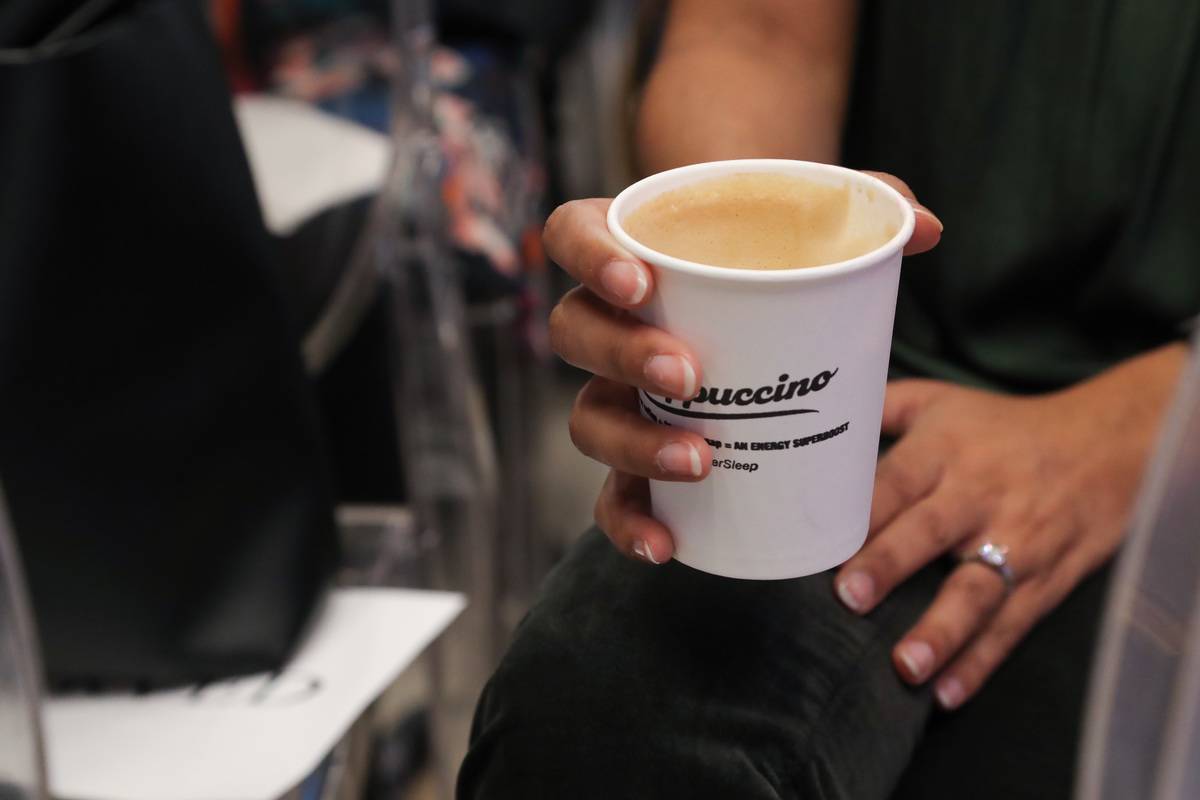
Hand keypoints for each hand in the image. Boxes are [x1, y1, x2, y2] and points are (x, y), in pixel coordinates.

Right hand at [545, 172, 942, 564]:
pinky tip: (666, 544)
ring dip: (633, 444)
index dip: (590, 257)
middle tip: (691, 373)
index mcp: (628, 247)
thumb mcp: (810, 225)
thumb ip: (866, 209)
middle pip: (575, 332)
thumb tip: (928, 229)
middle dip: (623, 355)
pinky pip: (611, 493)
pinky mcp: (633, 452)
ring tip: (700, 460)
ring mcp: (613, 391)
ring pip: (587, 419)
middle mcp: (605, 321)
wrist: (754, 309)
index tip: (641, 281)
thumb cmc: (769, 256)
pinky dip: (629, 522)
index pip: (574, 235)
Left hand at [833, 343, 1185, 709]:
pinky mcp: (1048, 579)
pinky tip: (948, 693)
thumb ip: (879, 410)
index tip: (823, 541)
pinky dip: (981, 662)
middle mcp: (979, 495)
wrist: (1109, 445)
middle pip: (929, 531)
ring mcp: (1017, 541)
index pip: (895, 480)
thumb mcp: (940, 401)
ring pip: (977, 590)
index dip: (861, 511)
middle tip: (850, 598)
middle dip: (890, 565)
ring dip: (942, 631)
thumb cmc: (1003, 427)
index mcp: (944, 450)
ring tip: (906, 666)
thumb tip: (818, 423)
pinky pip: (1012, 625)